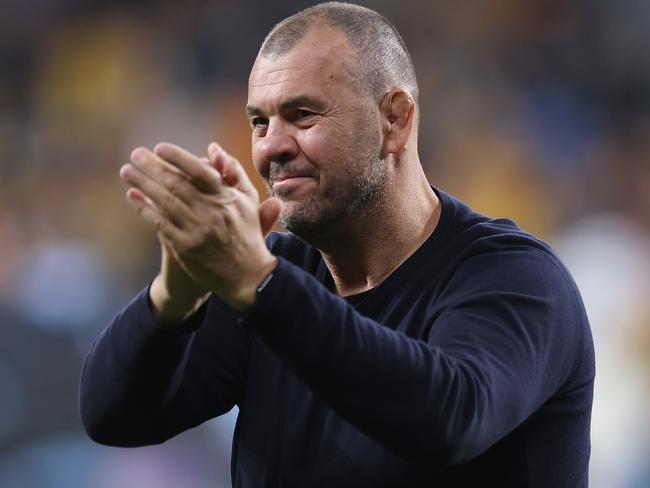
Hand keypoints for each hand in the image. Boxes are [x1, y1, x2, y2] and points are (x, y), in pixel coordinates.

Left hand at [120, 142, 280, 312]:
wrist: (246, 275)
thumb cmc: (246, 232)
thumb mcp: (247, 200)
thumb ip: (233, 172)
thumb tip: (213, 148)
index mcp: (226, 198)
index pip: (199, 171)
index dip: (178, 157)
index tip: (160, 147)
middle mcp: (211, 212)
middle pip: (176, 183)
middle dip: (153, 166)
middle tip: (136, 154)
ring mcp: (197, 230)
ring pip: (164, 201)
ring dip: (143, 183)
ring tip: (127, 171)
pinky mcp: (185, 248)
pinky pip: (160, 223)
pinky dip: (144, 208)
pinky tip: (133, 196)